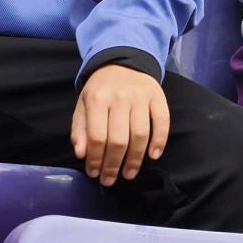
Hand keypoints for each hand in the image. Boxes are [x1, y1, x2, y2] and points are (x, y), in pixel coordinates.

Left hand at [71, 65, 169, 185]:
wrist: (123, 62)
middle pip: (118, 139)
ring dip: (135, 159)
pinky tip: (153, 156)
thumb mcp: (83, 105)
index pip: (97, 136)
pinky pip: (162, 122)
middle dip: (113, 165)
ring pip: (140, 134)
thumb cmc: (100, 90)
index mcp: (97, 99)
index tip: (94, 174)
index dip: (95, 159)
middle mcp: (120, 97)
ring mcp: (141, 96)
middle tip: (110, 180)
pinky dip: (159, 141)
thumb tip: (81, 154)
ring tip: (129, 173)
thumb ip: (80, 130)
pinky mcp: (158, 96)